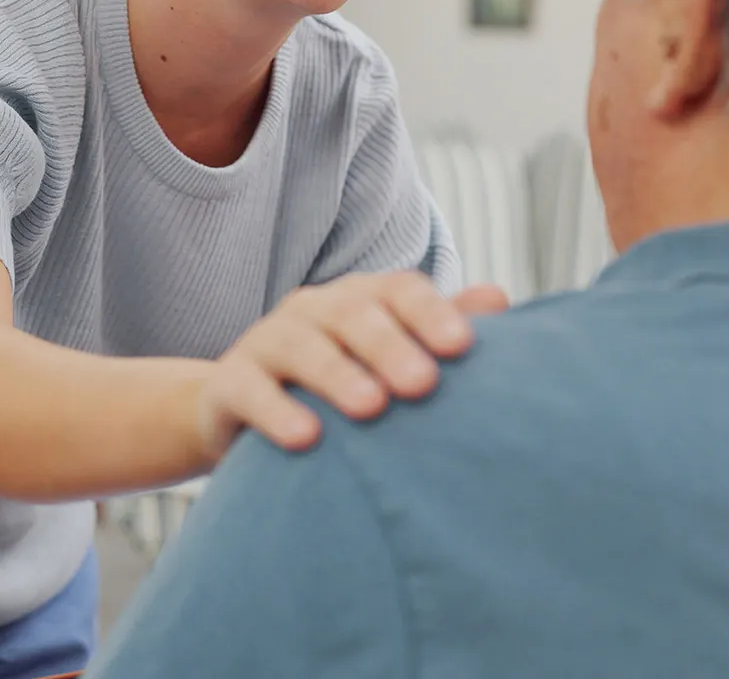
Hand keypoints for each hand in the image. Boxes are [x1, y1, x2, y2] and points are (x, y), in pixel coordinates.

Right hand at [196, 272, 508, 460]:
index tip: (464, 347)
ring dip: (336, 373)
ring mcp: (266, 341)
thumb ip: (439, 328)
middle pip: (352, 311)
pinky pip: (248, 388)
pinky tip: (306, 438)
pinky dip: (275, 410)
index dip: (430, 313)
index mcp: (359, 299)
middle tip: (424, 384)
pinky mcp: (228, 383)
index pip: (397, 290)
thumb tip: (499, 301)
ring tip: (371, 407)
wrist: (243, 412)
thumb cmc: (339, 383)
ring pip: (300, 344)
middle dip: (389, 344)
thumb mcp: (388, 357)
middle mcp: (313, 309)